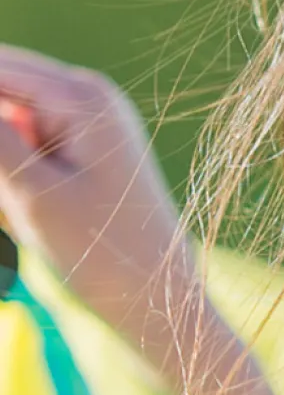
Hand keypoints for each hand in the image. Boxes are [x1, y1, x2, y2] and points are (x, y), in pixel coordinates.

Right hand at [0, 45, 196, 342]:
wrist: (157, 300)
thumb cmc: (100, 252)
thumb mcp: (31, 192)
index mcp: (82, 95)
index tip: (3, 181)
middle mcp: (89, 97)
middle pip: (3, 93)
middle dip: (2, 162)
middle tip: (14, 199)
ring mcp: (88, 126)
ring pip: (9, 130)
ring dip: (7, 180)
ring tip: (23, 215)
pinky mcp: (82, 155)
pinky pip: (25, 156)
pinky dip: (13, 188)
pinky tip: (23, 220)